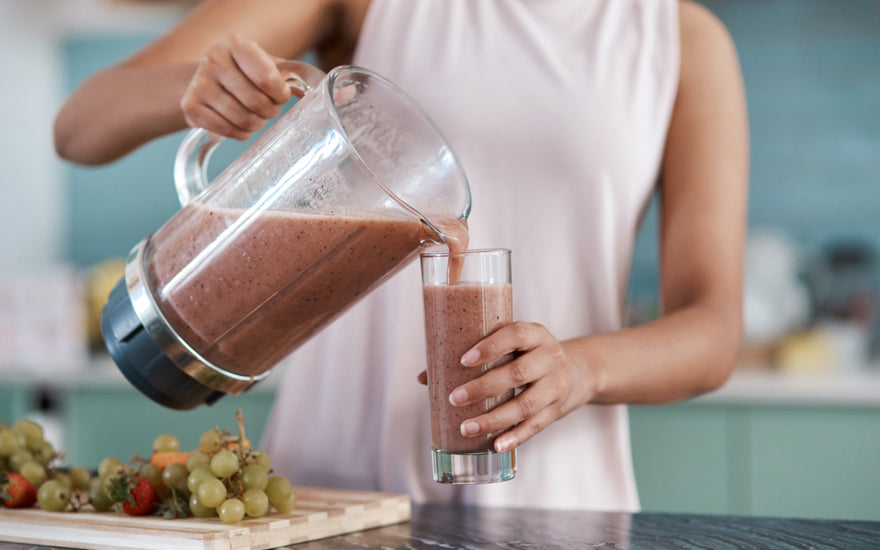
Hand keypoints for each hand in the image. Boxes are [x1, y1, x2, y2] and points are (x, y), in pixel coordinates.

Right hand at [180, 34, 291, 139]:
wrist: (207, 79)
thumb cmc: (246, 73)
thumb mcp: (267, 65)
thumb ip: (292, 76)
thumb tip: (327, 94)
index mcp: (236, 44)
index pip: (268, 79)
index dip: (281, 95)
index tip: (281, 96)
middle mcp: (213, 60)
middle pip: (256, 102)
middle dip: (270, 111)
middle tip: (270, 109)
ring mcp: (198, 84)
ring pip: (242, 119)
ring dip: (257, 124)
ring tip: (256, 117)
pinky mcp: (190, 107)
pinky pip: (227, 130)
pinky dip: (241, 133)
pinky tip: (241, 125)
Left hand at [418, 322, 595, 452]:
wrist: (577, 372)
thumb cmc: (528, 355)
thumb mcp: (511, 346)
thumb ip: (474, 356)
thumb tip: (425, 377)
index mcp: (535, 334)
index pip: (515, 335)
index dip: (490, 347)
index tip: (464, 361)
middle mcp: (550, 357)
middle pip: (517, 373)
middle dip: (484, 387)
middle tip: (455, 398)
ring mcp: (556, 385)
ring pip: (525, 405)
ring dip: (493, 419)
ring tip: (466, 428)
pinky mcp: (557, 410)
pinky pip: (535, 426)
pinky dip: (514, 437)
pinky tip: (495, 445)